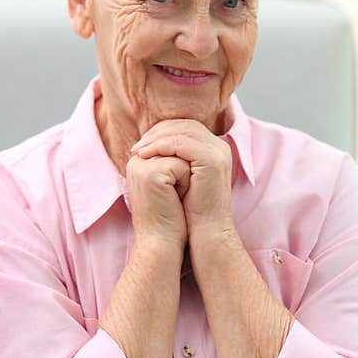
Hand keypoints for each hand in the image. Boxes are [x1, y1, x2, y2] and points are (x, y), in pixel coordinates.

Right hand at [125, 153, 189, 252]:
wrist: (161, 244)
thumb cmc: (169, 218)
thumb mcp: (170, 185)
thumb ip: (172, 164)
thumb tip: (191, 147)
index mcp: (139, 162)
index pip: (171, 146)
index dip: (183, 166)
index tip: (177, 190)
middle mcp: (137, 161)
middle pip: (177, 149)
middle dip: (185, 170)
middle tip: (178, 195)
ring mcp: (142, 165)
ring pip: (181, 156)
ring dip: (186, 177)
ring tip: (176, 197)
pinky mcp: (152, 173)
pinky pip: (182, 167)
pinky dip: (186, 184)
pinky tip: (175, 200)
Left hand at [131, 119, 233, 239]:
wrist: (207, 233)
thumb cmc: (192, 211)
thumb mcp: (183, 179)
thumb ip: (174, 160)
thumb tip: (150, 147)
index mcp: (214, 149)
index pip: (186, 128)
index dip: (162, 132)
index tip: (142, 144)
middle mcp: (219, 147)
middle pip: (184, 125)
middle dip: (157, 132)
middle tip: (137, 146)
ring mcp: (218, 152)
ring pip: (182, 132)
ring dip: (156, 139)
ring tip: (137, 151)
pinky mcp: (212, 160)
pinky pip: (181, 144)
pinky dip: (160, 146)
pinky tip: (145, 155)